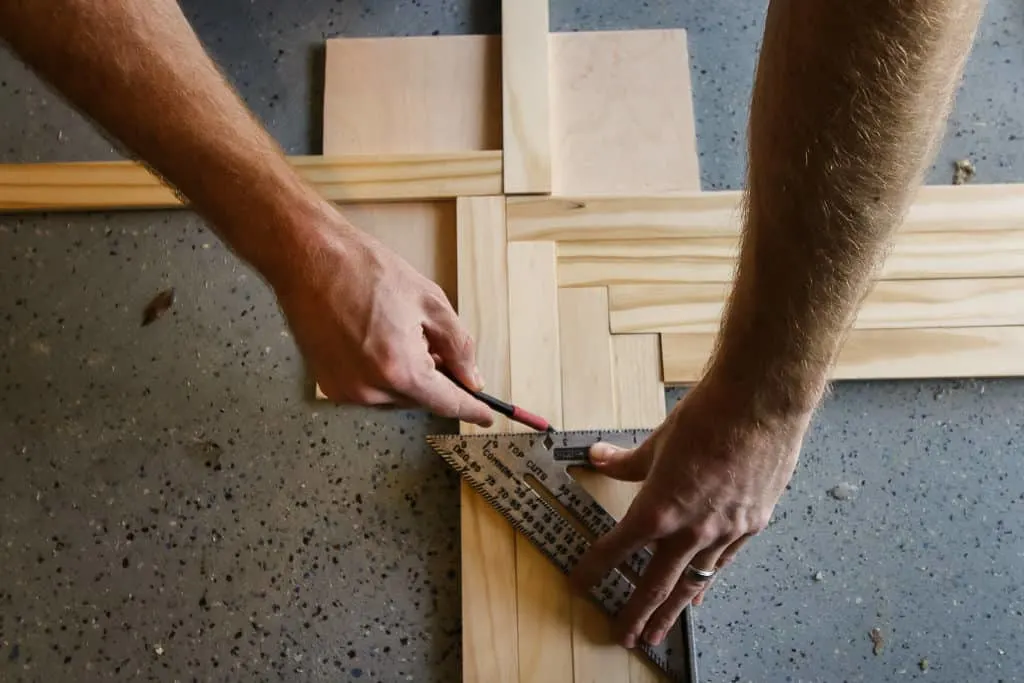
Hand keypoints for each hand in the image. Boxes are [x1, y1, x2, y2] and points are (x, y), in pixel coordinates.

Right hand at [270, 206, 492, 426]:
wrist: (309, 259)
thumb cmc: (366, 271)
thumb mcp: (430, 302)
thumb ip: (458, 347)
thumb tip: (473, 379)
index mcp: (400, 370)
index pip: (446, 403)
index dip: (471, 410)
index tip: (486, 416)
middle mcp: (371, 390)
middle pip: (421, 399)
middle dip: (435, 378)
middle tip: (434, 342)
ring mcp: (346, 391)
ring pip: (396, 395)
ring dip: (407, 374)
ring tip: (399, 331)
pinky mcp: (329, 385)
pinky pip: (371, 389)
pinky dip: (383, 373)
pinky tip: (378, 339)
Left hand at [569, 376, 812, 647]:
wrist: (759, 407)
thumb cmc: (706, 418)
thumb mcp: (656, 442)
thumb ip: (626, 462)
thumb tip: (598, 459)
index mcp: (657, 509)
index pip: (616, 549)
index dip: (594, 569)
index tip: (581, 582)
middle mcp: (689, 530)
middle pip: (655, 585)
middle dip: (636, 615)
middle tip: (624, 637)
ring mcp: (723, 532)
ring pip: (692, 584)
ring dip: (672, 611)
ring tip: (658, 632)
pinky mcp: (750, 525)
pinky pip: (722, 564)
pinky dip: (706, 582)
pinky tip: (700, 593)